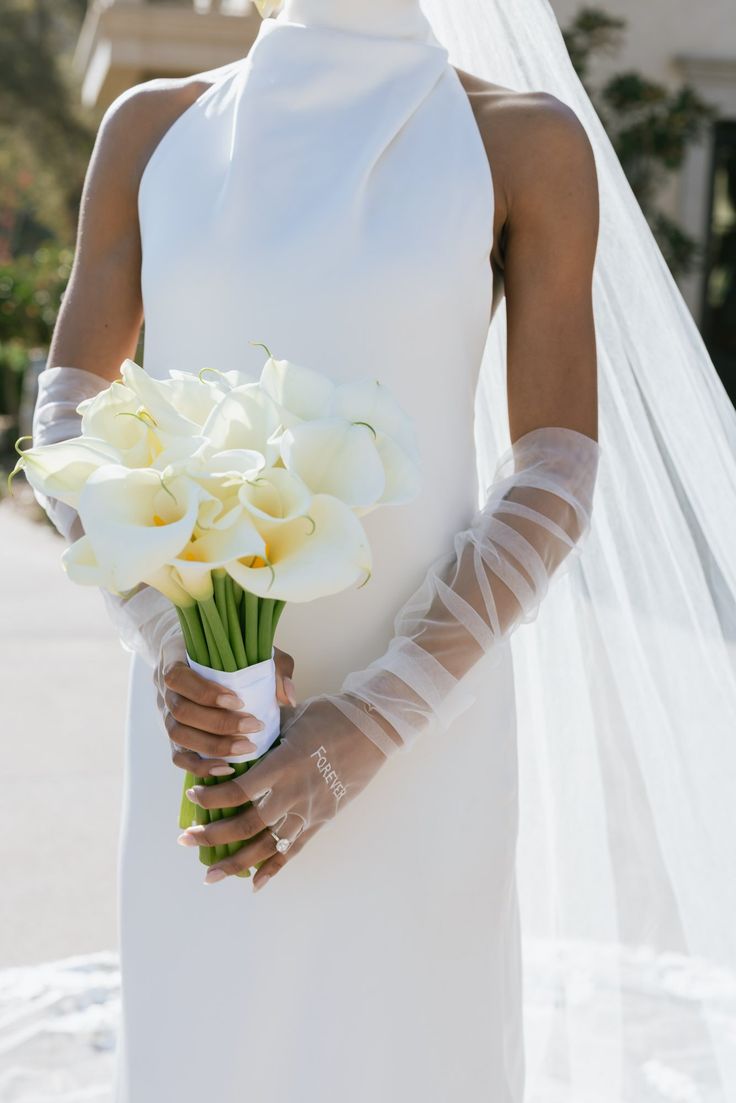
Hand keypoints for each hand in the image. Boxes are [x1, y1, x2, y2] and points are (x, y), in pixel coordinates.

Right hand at [155, 635, 296, 777]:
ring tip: (246, 748)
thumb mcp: (251, 649)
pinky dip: (201, 766)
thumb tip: (288, 697)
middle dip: (219, 724)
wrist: (189, 658)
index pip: (179, 678)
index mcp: (176, 662)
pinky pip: (179, 757)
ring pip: (178, 736)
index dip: (206, 693)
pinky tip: (227, 768)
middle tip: (253, 727)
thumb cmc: (224, 654)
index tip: (239, 701)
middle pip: (181, 712)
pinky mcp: (173, 738)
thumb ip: (274, 666)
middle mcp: (166, 691)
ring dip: (213, 746)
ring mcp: (165, 716)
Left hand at [176, 692, 390, 889]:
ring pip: (266, 846)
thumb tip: (233, 732)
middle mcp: (293, 792)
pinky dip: (273, 869)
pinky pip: (293, 851)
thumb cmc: (332, 715)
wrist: (374, 731)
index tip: (192, 796)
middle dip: (212, 835)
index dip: (212, 797)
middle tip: (186, 840)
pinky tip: (254, 884)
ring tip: (209, 875)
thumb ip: (263, 730)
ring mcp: (308, 811)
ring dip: (235, 862)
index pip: (239, 790)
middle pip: (246, 824)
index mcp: (284, 764)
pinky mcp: (320, 820)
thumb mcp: (292, 716)